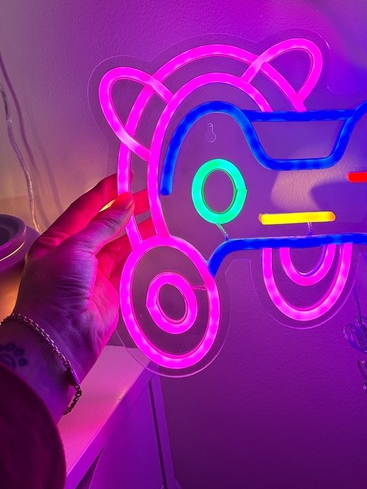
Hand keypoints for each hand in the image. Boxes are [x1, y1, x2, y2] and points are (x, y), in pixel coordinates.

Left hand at [13, 174, 134, 380]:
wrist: (59, 339)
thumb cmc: (56, 291)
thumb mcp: (75, 250)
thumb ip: (103, 225)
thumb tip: (125, 202)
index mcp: (57, 240)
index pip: (84, 209)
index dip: (104, 193)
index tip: (125, 178)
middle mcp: (75, 254)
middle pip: (105, 225)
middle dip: (126, 210)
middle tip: (150, 196)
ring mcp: (94, 271)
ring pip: (119, 244)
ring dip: (137, 229)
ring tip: (158, 215)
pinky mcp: (111, 287)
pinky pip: (128, 263)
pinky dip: (140, 251)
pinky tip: (154, 239)